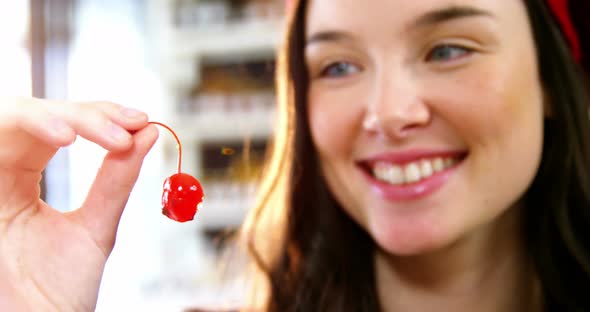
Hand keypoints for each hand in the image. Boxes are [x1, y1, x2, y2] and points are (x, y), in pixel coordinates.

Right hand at [0, 97, 158, 310]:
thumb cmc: (56, 290)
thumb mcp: (95, 227)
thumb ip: (117, 181)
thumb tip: (149, 132)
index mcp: (22, 179)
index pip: (60, 126)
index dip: (100, 115)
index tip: (141, 120)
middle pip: (35, 116)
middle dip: (86, 114)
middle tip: (128, 128)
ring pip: (9, 118)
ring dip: (55, 115)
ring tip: (97, 133)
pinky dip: (25, 127)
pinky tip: (62, 137)